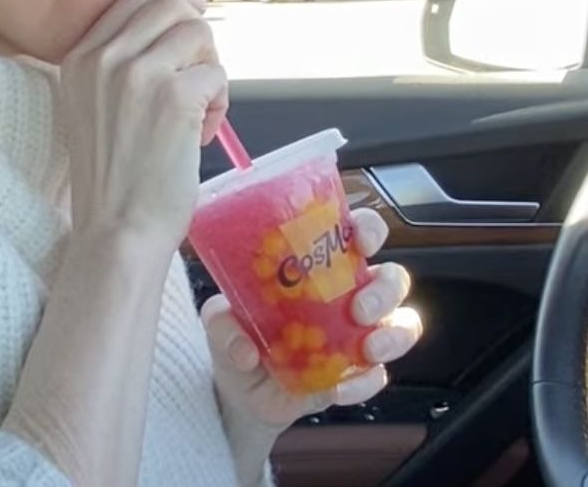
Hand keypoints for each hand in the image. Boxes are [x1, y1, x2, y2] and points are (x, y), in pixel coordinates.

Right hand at [61, 0, 227, 250]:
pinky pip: (217, 73)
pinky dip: (219, 102)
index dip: (172, 8)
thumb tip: (177, 18)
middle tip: (200, 72)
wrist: (117, 231)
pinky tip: (201, 133)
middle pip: (171, 3)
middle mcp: (104, 58)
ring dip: (209, 68)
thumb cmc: (114, 176)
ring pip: (199, 32)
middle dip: (196, 34)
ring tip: (198, 110)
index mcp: (79, 57)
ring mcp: (138, 74)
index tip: (188, 32)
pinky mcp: (174, 97)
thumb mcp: (93, 105)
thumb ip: (119, 63)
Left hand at [202, 208, 422, 433]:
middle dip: (386, 290)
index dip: (369, 229)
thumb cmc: (238, 335)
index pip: (357, 233)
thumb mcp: (218, 320)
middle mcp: (347, 294)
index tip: (361, 238)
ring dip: (393, 335)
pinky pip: (378, 375)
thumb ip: (222, 323)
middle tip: (359, 308)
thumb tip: (243, 347)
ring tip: (367, 348)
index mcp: (320, 265)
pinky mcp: (358, 372)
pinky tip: (338, 387)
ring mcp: (358, 334)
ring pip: (403, 323)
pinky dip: (364, 382)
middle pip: (392, 277)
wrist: (241, 391)